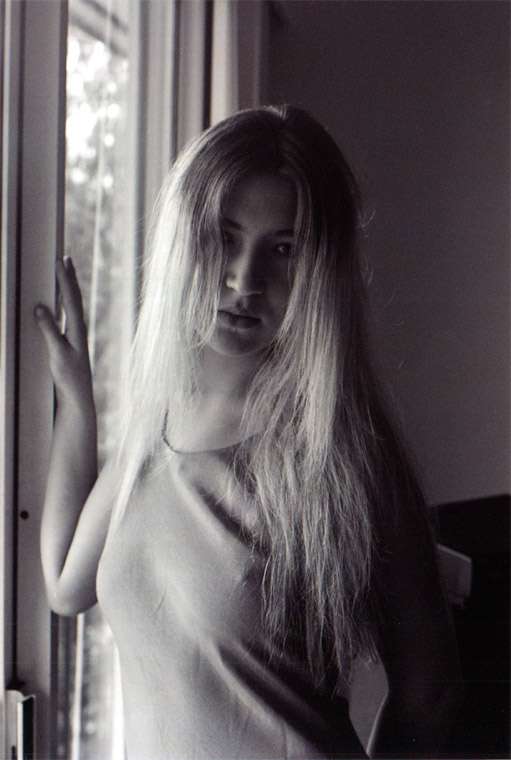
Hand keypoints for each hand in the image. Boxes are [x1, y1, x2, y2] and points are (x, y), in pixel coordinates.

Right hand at [35, 257, 93, 410]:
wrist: (77, 399)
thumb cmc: (69, 378)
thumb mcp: (57, 353)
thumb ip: (49, 330)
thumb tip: (40, 307)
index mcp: (78, 330)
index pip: (71, 299)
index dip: (65, 279)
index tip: (60, 260)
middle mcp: (79, 330)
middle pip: (75, 298)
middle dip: (70, 278)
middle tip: (66, 258)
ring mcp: (76, 337)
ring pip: (73, 307)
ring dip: (68, 288)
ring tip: (65, 273)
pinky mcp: (71, 344)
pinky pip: (68, 317)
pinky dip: (65, 304)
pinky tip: (61, 303)